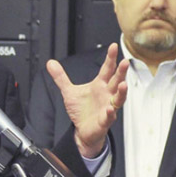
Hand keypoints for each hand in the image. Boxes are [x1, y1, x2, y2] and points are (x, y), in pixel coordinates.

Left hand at [46, 42, 127, 157]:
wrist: (83, 130)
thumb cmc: (81, 110)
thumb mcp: (68, 91)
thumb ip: (61, 77)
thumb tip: (51, 63)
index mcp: (99, 85)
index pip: (107, 69)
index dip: (110, 58)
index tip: (113, 47)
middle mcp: (107, 94)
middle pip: (116, 81)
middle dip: (121, 72)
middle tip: (124, 62)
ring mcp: (108, 107)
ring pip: (118, 98)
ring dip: (122, 91)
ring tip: (123, 84)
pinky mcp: (105, 120)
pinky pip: (110, 116)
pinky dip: (110, 112)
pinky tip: (109, 108)